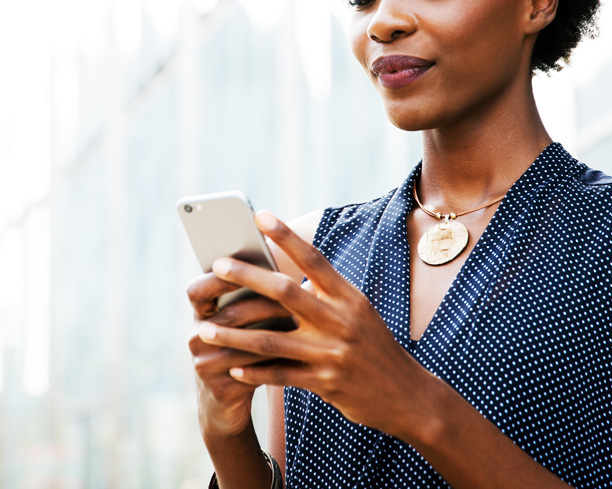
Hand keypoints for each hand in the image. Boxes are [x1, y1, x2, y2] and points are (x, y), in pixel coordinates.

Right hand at [187, 269, 294, 438]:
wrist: (225, 407)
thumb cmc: (242, 354)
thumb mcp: (241, 327)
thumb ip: (252, 299)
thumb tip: (286, 268)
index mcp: (200, 316)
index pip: (198, 290)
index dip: (218, 277)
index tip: (246, 263)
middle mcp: (196, 338)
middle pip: (230, 314)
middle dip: (263, 302)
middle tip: (293, 291)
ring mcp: (205, 365)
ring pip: (244, 342)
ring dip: (274, 330)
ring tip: (302, 319)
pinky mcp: (220, 389)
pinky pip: (251, 370)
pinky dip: (275, 358)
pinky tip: (298, 351)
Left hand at [197, 211, 434, 436]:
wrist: (407, 395)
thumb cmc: (374, 348)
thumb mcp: (359, 313)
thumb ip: (327, 295)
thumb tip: (287, 274)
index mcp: (349, 298)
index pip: (313, 260)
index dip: (286, 236)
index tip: (260, 216)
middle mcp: (340, 321)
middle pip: (285, 292)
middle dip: (247, 277)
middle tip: (216, 266)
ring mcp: (331, 353)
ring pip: (272, 340)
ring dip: (234, 334)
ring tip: (204, 328)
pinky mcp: (324, 383)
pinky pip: (280, 376)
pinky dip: (254, 372)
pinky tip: (231, 368)